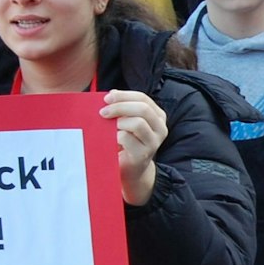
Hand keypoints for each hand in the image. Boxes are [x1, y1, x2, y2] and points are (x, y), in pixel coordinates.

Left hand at [101, 89, 166, 205]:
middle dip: (120, 107)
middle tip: (103, 112)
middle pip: (143, 109)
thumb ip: (123, 108)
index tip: (107, 98)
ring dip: (118, 122)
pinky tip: (110, 139)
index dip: (124, 96)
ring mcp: (153, 142)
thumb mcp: (127, 122)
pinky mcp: (142, 154)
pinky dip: (114, 136)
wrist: (131, 170)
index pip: (143, 98)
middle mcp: (160, 128)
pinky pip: (126, 138)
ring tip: (108, 127)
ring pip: (137, 123)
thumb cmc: (127, 143)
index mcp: (158, 116)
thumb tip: (112, 94)